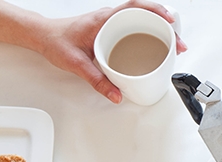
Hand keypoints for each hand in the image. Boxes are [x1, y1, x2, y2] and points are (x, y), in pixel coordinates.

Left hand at [35, 0, 187, 103]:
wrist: (42, 37)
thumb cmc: (56, 41)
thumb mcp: (76, 63)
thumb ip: (97, 81)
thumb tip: (116, 94)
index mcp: (103, 19)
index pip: (134, 7)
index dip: (155, 11)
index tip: (170, 21)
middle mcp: (109, 17)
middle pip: (145, 14)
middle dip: (166, 26)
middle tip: (179, 43)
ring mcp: (111, 22)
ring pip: (142, 20)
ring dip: (160, 30)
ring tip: (174, 45)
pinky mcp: (111, 29)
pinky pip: (135, 27)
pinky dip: (149, 34)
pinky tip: (156, 45)